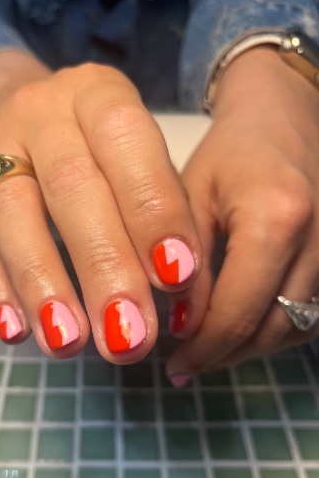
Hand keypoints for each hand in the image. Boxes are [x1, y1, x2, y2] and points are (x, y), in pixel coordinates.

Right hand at [0, 51, 200, 361]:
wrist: (26, 112)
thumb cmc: (103, 151)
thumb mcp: (141, 161)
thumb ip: (161, 219)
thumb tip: (178, 302)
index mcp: (99, 93)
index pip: (128, 142)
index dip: (152, 210)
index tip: (176, 278)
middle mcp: (41, 109)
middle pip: (70, 185)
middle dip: (102, 266)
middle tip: (128, 336)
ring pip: (13, 212)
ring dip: (42, 284)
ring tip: (68, 344)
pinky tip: (16, 332)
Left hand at [166, 45, 318, 379]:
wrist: (286, 112)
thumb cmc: (230, 150)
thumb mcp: (193, 197)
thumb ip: (188, 265)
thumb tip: (183, 328)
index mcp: (277, 219)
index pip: (238, 312)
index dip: (203, 349)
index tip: (173, 365)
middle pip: (274, 329)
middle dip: (226, 355)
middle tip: (186, 365)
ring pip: (298, 329)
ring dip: (252, 347)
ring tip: (211, 349)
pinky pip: (315, 314)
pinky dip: (279, 329)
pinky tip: (245, 327)